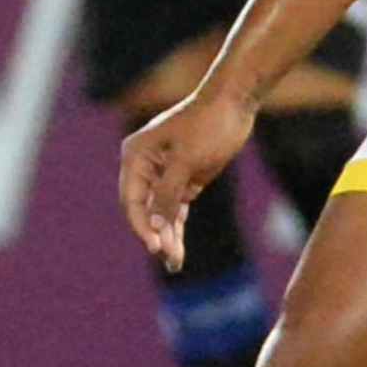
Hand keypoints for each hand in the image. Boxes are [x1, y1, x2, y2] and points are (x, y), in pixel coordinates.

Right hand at [119, 82, 258, 270]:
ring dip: (167, 236)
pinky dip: (177, 227)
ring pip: (160, 212)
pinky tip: (178, 250)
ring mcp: (163, 173)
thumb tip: (154, 223)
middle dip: (157, 235)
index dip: (142, 226)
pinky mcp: (182, 178)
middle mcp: (144, 166)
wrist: (234, 103)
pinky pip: (175, 208)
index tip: (156, 248)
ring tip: (175, 263)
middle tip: (171, 260)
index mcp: (136, 156)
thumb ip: (168, 193)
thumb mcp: (187, 160)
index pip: (132, 200)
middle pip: (145, 210)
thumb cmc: (207, 125)